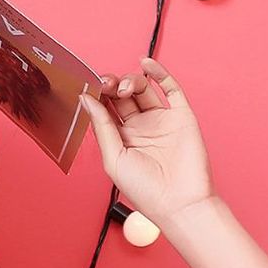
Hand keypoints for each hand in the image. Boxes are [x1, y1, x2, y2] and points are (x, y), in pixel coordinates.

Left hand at [76, 56, 214, 221]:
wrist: (180, 203)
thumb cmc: (145, 191)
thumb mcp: (113, 159)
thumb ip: (101, 127)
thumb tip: (85, 99)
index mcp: (121, 140)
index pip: (106, 109)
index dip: (97, 95)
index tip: (88, 85)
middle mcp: (140, 128)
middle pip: (122, 96)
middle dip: (112, 85)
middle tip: (105, 83)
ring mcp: (161, 120)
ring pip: (143, 89)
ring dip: (130, 81)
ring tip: (124, 87)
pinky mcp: (181, 115)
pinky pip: (170, 88)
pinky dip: (158, 72)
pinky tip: (145, 63)